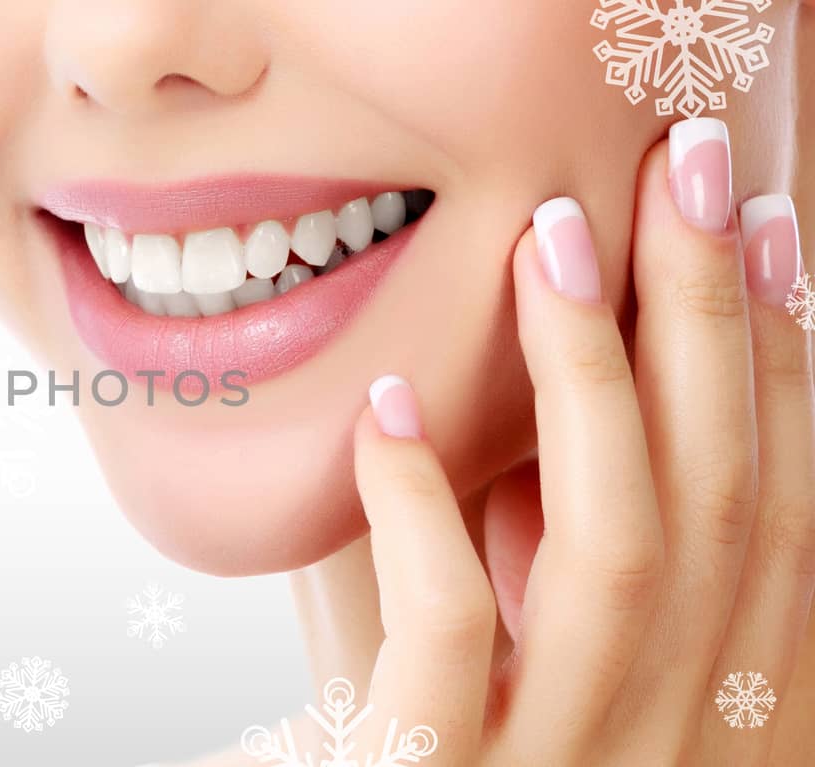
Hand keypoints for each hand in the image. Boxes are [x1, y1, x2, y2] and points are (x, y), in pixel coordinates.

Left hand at [353, 118, 812, 764]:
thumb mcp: (533, 692)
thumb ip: (555, 587)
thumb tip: (552, 422)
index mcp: (719, 727)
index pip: (774, 525)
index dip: (783, 372)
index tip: (762, 233)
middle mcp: (673, 756)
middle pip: (717, 511)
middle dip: (713, 328)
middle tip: (681, 175)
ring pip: (618, 557)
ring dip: (594, 384)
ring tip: (552, 244)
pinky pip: (450, 642)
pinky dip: (422, 512)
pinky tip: (388, 411)